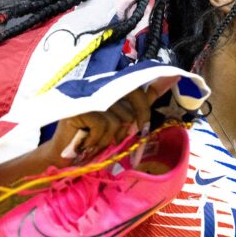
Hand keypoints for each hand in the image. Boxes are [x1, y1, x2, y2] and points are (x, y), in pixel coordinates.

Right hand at [42, 87, 158, 166]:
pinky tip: (88, 143)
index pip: (135, 83)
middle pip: (134, 94)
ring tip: (97, 142)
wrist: (62, 159)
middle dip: (141, 116)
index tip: (173, 77)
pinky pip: (104, 124)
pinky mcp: (80, 107)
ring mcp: (88, 95)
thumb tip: (156, 96)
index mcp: (109, 90)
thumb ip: (134, 115)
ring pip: (120, 117)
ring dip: (111, 137)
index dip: (155, 82)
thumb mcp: (117, 129)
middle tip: (136, 134)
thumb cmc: (91, 144)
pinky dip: (99, 139)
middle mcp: (99, 87)